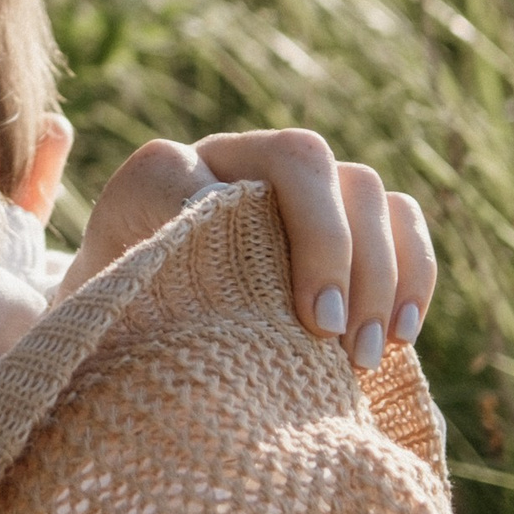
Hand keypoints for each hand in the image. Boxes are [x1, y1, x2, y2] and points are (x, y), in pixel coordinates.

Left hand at [62, 127, 435, 373]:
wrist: (142, 345)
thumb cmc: (118, 329)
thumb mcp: (102, 309)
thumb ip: (123, 271)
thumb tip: (141, 230)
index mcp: (160, 171)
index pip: (219, 168)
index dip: (245, 231)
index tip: (284, 312)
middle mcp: (232, 159)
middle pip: (304, 158)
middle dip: (328, 246)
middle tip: (326, 333)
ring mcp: (295, 184)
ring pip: (363, 186)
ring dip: (377, 271)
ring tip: (362, 356)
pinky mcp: (345, 220)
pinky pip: (401, 218)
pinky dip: (412, 272)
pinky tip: (400, 337)